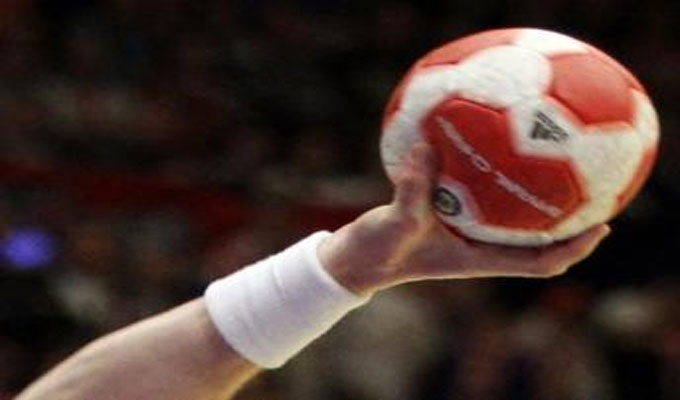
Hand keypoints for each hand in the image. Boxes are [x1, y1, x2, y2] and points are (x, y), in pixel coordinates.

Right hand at [318, 143, 609, 294]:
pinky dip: (495, 177)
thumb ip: (411, 191)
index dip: (574, 248)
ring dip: (536, 196)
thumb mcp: (394, 224)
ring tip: (555, 160)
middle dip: (569, 219)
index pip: (540, 263)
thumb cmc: (378, 252)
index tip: (602, 226)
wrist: (357, 259)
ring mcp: (466, 231)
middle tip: (593, 184)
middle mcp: (480, 245)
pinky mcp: (449, 215)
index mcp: (479, 258)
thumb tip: (425, 146)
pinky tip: (488, 146)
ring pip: (513, 216)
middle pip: (539, 239)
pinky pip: (483, 196)